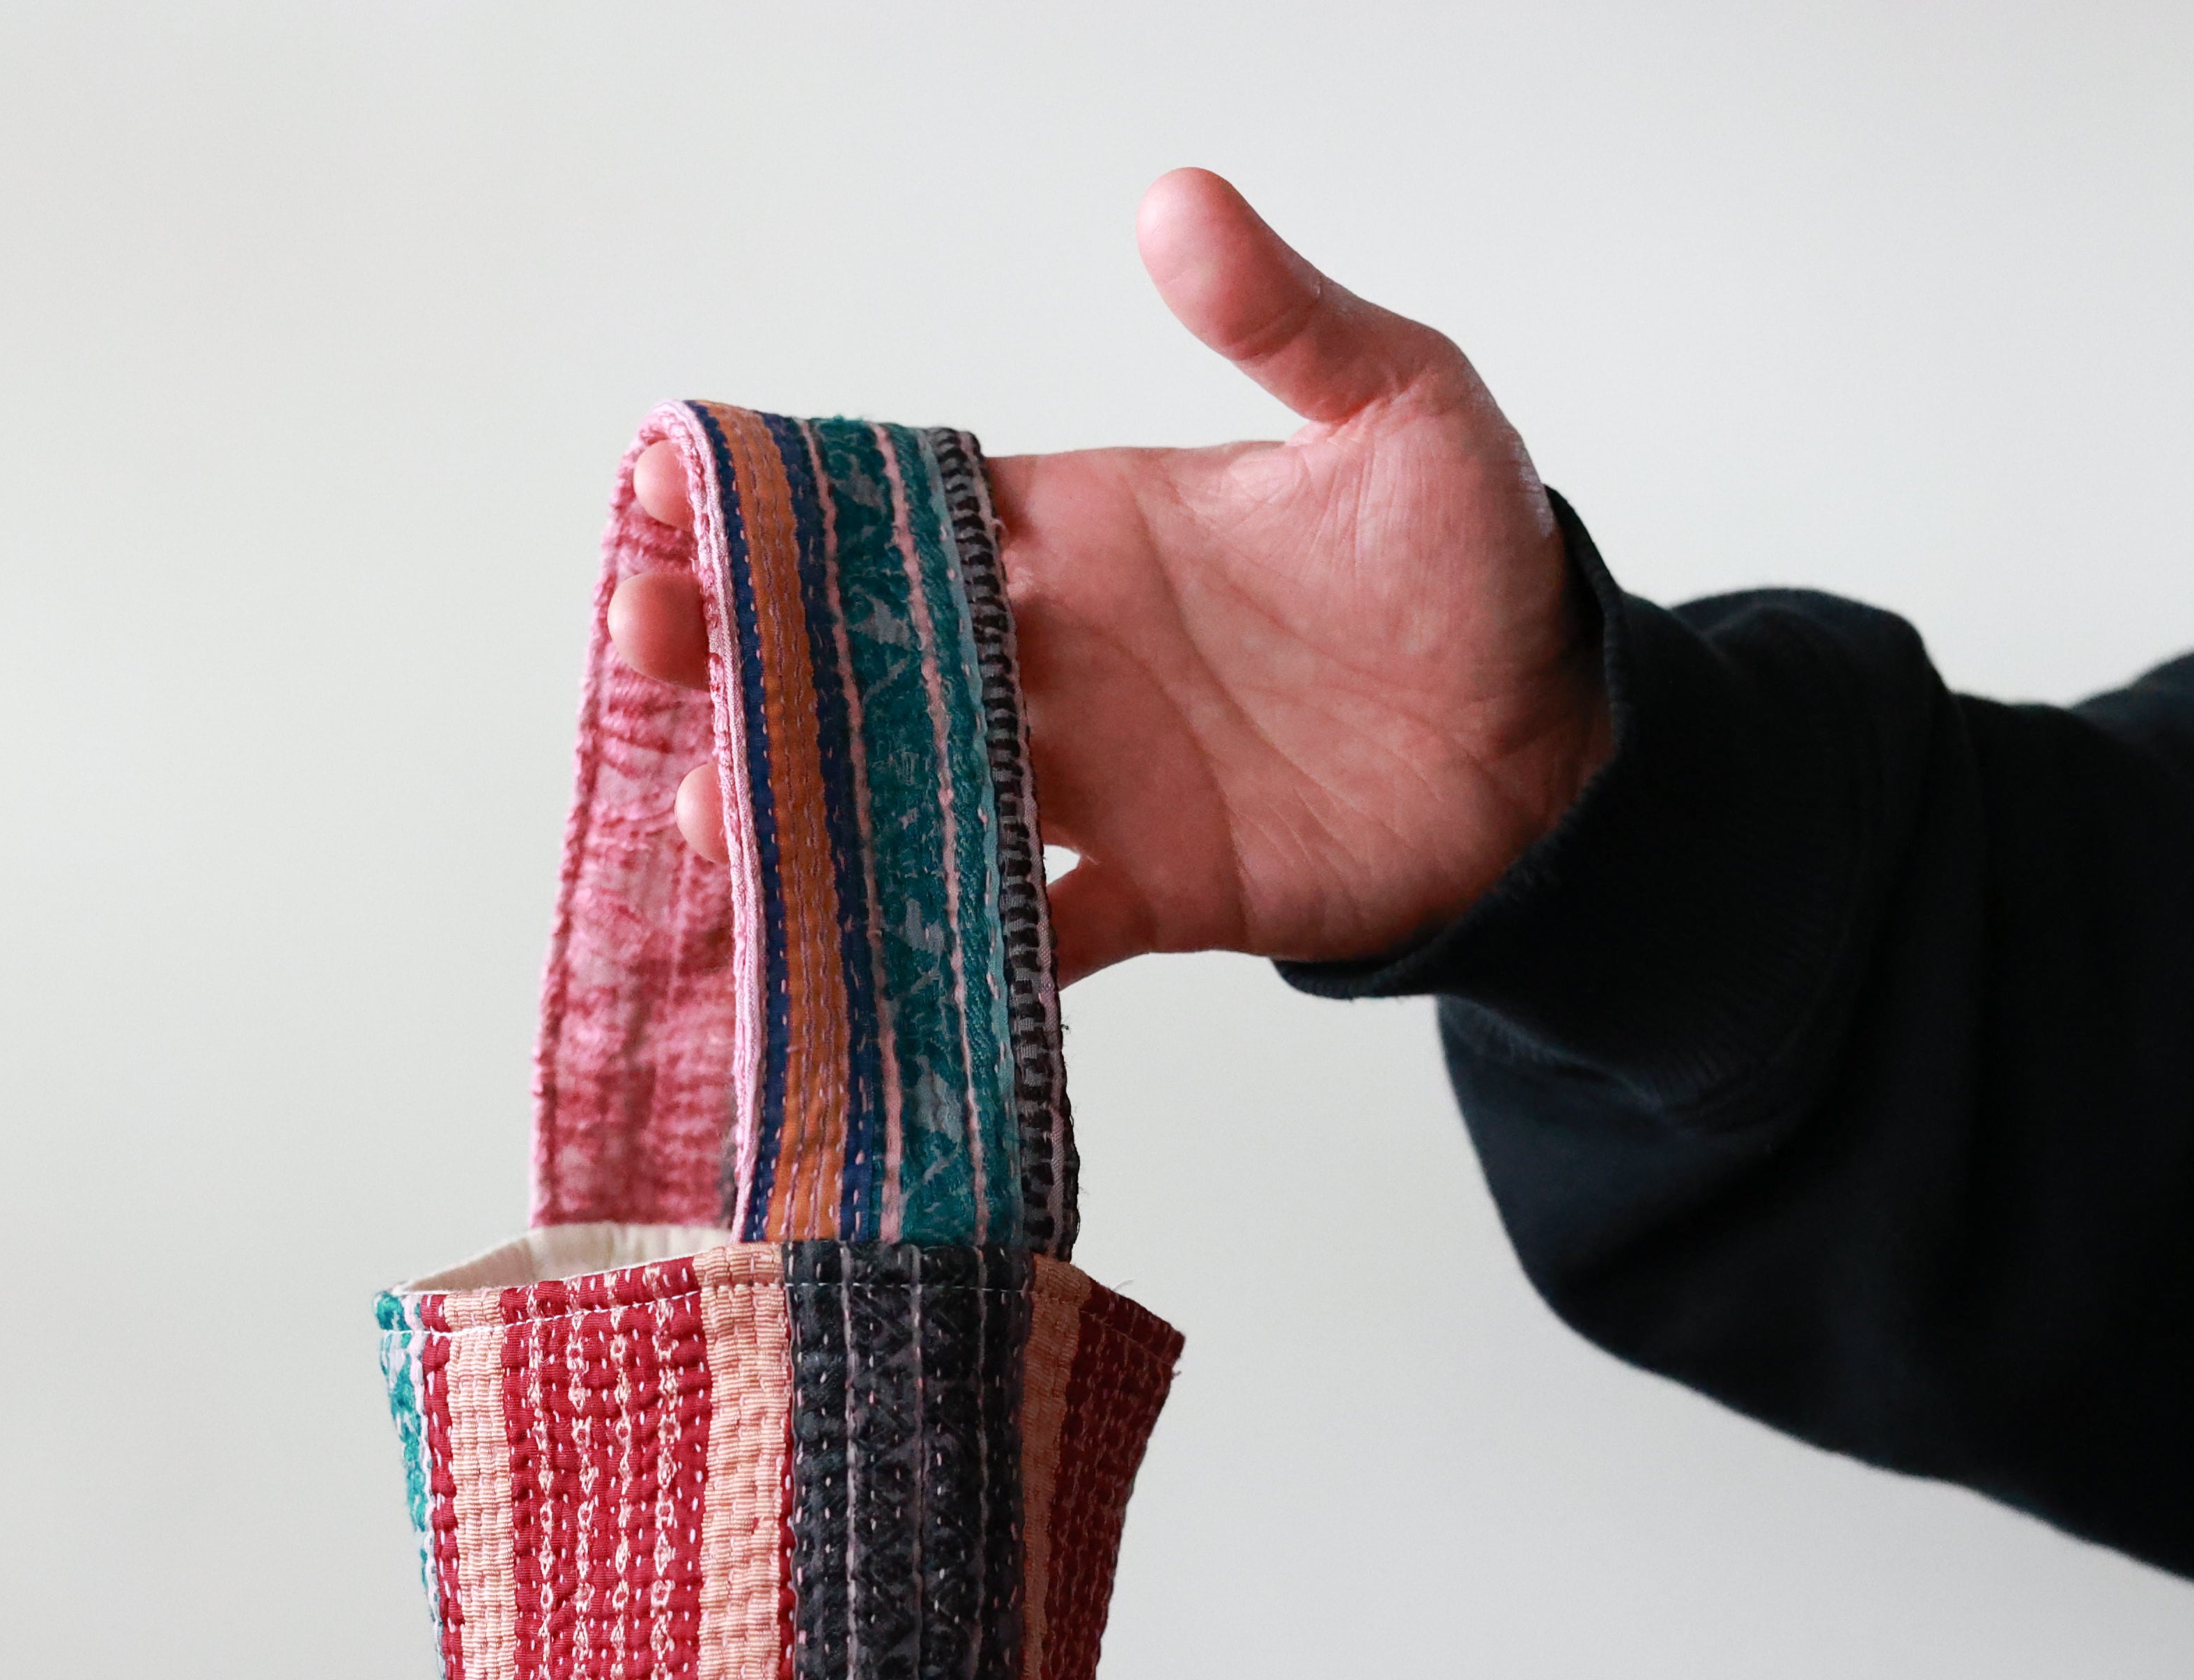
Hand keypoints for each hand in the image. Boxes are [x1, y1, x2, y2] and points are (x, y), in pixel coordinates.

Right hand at [605, 168, 1611, 982]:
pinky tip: (858, 963)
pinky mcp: (1150, 891)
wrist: (1552, 747)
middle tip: (640, 636)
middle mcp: (1062, 658)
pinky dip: (952, 951)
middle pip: (871, 653)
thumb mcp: (1402, 415)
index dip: (791, 498)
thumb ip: (1287, 326)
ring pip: (912, 791)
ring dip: (805, 803)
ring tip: (704, 810)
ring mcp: (1095, 783)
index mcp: (1092, 531)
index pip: (909, 509)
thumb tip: (1177, 202)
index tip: (674, 484)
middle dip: (749, 648)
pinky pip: (1029, 931)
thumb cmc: (1478, 567)